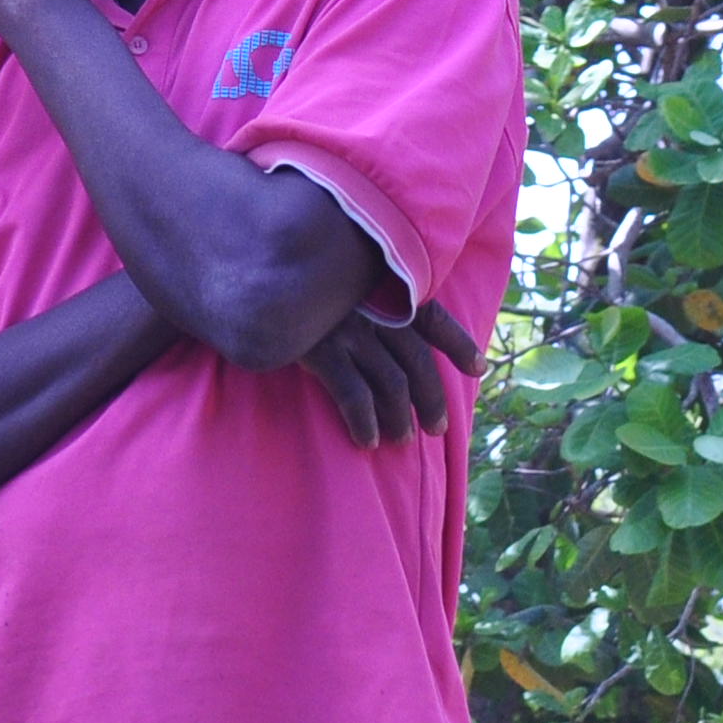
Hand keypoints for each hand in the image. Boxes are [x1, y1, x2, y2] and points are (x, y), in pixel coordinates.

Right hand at [288, 300, 482, 442]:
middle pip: (418, 362)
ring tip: (401, 441)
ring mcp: (348, 330)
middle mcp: (372, 309)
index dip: (458, 343)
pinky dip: (366, 423)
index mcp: (382, 289)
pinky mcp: (321, 351)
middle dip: (432, 400)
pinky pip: (355, 396)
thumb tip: (394, 334)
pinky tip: (368, 441)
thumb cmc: (295, 287)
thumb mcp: (338, 282)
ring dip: (400, 419)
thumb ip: (367, 300)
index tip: (477, 369)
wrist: (245, 281)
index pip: (433, 317)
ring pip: (392, 385)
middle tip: (436, 430)